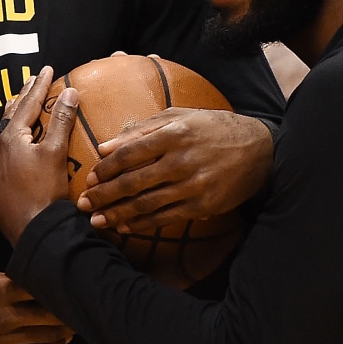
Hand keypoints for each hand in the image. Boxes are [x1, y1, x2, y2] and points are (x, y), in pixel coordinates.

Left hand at [0, 66, 78, 244]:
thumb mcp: (56, 153)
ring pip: (5, 132)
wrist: (33, 232)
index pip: (28, 103)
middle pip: (11, 115)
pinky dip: (14, 136)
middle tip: (33, 80)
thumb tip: (69, 92)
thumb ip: (61, 120)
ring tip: (22, 103)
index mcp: (10, 138)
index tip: (48, 69)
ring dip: (16, 115)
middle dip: (24, 96)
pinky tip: (19, 142)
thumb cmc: (45, 193)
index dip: (40, 85)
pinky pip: (5, 149)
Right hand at [0, 175, 71, 343]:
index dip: (60, 277)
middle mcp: (0, 319)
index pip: (42, 285)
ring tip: (78, 312)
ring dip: (62, 327)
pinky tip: (58, 337)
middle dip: (67, 304)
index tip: (76, 267)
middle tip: (84, 290)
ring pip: (44, 339)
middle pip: (50, 316)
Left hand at [78, 110, 272, 232]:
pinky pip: (166, 218)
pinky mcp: (203, 206)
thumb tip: (105, 146)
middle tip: (84, 204)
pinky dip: (143, 224)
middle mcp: (182, 160)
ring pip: (147, 204)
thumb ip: (141, 129)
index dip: (106, 168)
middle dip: (104, 195)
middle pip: (133, 182)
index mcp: (174, 133)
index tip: (90, 177)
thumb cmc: (212, 128)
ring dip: (118, 214)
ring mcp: (193, 186)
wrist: (258, 150)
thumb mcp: (180, 116)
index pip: (130, 153)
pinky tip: (125, 227)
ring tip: (98, 220)